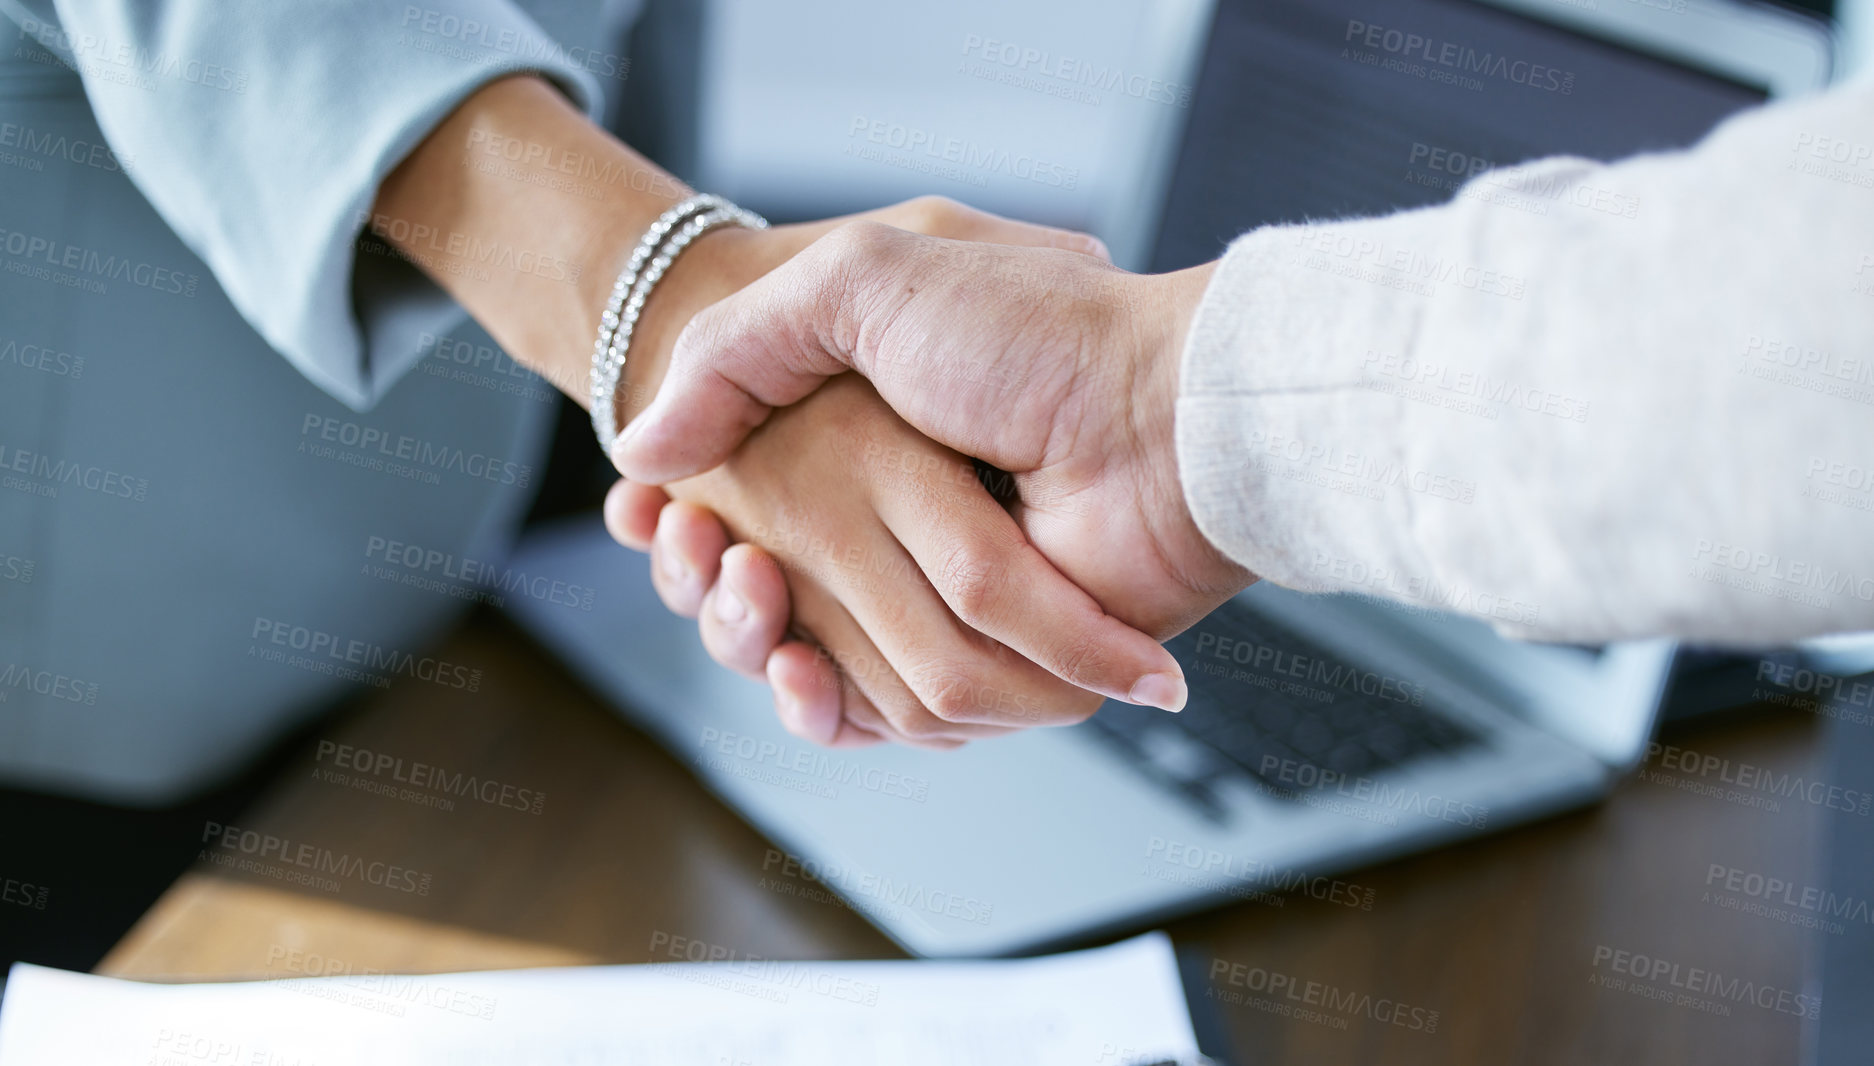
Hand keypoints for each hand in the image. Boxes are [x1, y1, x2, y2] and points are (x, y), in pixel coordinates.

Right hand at [604, 200, 1189, 747]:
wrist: (1164, 419)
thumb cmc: (1034, 337)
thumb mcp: (865, 281)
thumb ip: (743, 346)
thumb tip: (637, 447)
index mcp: (864, 440)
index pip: (737, 505)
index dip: (677, 521)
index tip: (642, 516)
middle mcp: (897, 523)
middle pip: (757, 590)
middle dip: (704, 578)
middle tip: (693, 549)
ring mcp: (940, 599)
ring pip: (804, 657)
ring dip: (750, 638)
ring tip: (741, 590)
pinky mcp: (989, 669)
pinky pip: (883, 716)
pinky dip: (829, 705)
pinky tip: (792, 670)